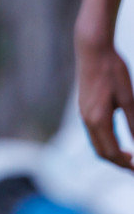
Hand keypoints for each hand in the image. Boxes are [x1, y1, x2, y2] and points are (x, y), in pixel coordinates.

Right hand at [75, 36, 133, 169]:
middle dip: (119, 163)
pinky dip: (106, 141)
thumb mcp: (128, 98)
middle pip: (102, 152)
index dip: (127, 165)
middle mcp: (87, 119)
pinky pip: (94, 132)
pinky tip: (118, 136)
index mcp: (98, 120)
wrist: (92, 48)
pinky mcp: (84, 106)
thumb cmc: (112, 70)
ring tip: (129, 154)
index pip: (112, 153)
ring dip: (112, 152)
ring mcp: (83, 112)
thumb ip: (133, 124)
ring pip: (96, 143)